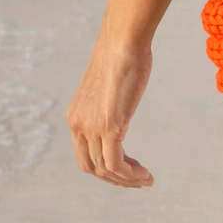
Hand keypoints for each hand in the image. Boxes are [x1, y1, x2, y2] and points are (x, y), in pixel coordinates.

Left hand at [67, 41, 154, 187]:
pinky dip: (130, 175)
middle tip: (139, 180)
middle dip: (116, 179)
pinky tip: (144, 173)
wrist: (123, 42)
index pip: (85, 155)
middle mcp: (78, 125)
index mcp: (75, 117)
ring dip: (127, 180)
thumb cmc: (121, 56)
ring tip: (146, 180)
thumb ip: (109, 102)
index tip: (128, 168)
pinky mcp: (109, 126)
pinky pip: (115, 163)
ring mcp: (92, 127)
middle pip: (92, 167)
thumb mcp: (109, 86)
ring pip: (105, 169)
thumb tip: (119, 103)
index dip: (105, 168)